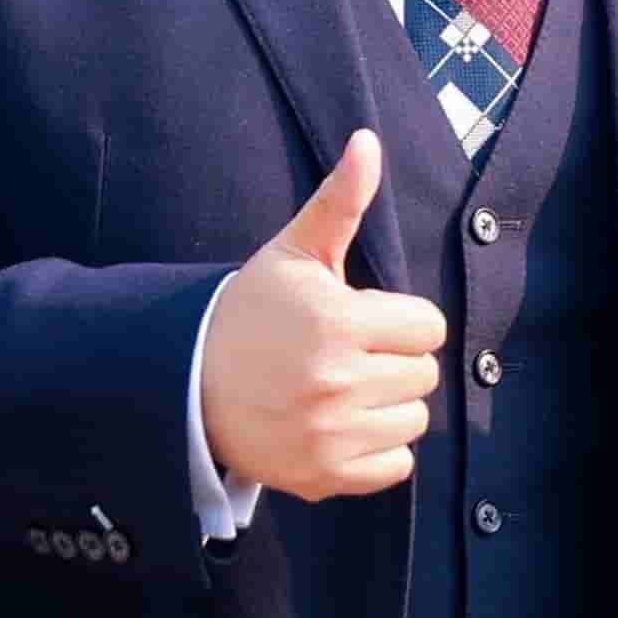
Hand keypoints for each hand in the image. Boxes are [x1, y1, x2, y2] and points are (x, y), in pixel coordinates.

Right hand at [198, 132, 448, 499]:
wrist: (188, 382)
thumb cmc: (251, 313)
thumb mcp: (293, 252)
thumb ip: (339, 201)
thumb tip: (368, 141)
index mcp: (338, 322)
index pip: (429, 327)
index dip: (400, 320)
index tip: (363, 320)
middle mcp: (338, 382)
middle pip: (424, 375)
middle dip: (394, 361)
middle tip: (349, 355)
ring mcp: (331, 434)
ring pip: (413, 420)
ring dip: (388, 406)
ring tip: (344, 389)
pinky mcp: (324, 476)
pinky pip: (396, 467)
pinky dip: (377, 451)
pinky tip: (342, 426)